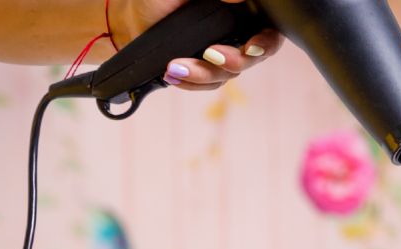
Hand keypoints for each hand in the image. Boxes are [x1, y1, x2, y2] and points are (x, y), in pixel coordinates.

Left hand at [108, 0, 282, 91]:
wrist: (132, 18)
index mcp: (241, 12)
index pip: (268, 31)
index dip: (267, 43)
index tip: (252, 48)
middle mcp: (237, 34)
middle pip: (252, 58)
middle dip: (233, 62)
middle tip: (211, 54)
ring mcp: (222, 54)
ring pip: (227, 74)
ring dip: (203, 74)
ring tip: (175, 67)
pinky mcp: (206, 70)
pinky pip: (208, 85)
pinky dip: (190, 83)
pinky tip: (172, 75)